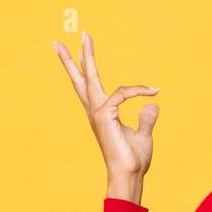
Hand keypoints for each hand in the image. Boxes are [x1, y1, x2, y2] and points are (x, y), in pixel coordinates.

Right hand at [52, 32, 160, 200]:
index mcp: (102, 114)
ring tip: (84, 36)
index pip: (94, 88)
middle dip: (73, 59)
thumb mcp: (143, 135)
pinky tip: (151, 90)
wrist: (129, 175)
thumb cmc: (133, 160)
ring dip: (87, 57)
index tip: (149, 86)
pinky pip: (120, 93)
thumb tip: (153, 104)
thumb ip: (146, 119)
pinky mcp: (104, 115)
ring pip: (89, 78)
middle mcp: (95, 111)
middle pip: (81, 80)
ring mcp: (97, 113)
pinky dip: (135, 90)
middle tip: (57, 41)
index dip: (107, 78)